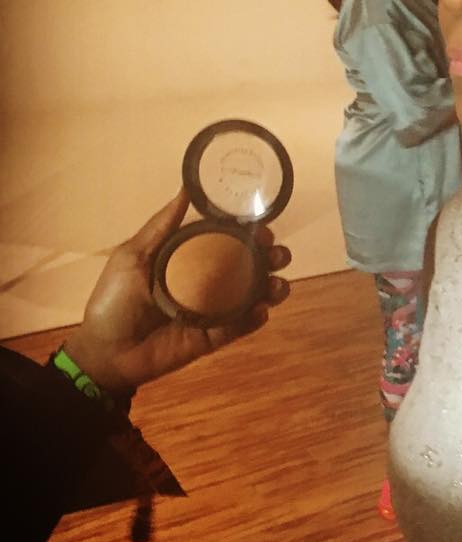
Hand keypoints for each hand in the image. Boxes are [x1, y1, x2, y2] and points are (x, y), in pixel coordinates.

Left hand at [62, 190, 290, 392]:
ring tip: (276, 285)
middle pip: (249, 265)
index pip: (227, 240)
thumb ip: (161, 226)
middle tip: (276, 254)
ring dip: (272, 286)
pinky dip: (255, 317)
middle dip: (270, 257)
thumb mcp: (132, 257)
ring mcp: (214, 310)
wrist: (106, 352)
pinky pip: (241, 325)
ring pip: (254, 294)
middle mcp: (208, 282)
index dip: (248, 232)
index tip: (261, 227)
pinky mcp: (215, 336)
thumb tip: (186, 189)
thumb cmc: (114, 301)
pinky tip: (260, 310)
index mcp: (190, 259)